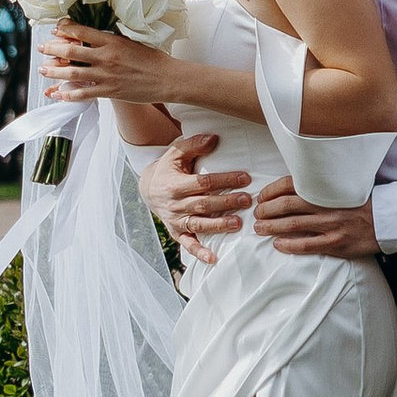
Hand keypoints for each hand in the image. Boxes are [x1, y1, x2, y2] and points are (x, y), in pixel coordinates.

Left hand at [41, 22, 184, 104]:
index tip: (56, 28)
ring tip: (43, 70)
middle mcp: (106, 57)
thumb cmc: (152, 59)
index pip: (81, 31)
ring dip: (54, 72)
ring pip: (72, 73)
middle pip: (71, 51)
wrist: (166, 78)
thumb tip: (96, 35)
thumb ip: (112, 39)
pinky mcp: (109, 91)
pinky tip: (58, 94)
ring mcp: (106, 75)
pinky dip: (68, 94)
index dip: (65, 29)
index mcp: (111, 41)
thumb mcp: (131, 41)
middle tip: (42, 48)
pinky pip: (83, 93)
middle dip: (52, 49)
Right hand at [141, 124, 250, 265]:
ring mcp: (175, 221)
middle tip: (247, 201)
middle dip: (226, 203)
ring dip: (218, 226)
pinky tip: (213, 258)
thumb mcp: (177, 152)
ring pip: (198, 225)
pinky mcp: (176, 232)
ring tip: (237, 224)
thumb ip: (194, 144)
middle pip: (203, 204)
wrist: (148, 188)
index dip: (224, 180)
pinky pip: (187, 245)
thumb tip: (215, 138)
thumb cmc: (169, 168)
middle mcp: (175, 204)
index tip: (245, 178)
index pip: (203, 183)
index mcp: (175, 184)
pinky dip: (199, 253)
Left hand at [254, 181, 384, 262]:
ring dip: (272, 226)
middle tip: (257, 213)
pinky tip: (277, 244)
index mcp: (326, 188)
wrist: (387, 220)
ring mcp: (330, 225)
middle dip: (267, 209)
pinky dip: (289, 245)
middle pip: (287, 205)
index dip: (272, 190)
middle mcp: (326, 205)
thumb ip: (322, 185)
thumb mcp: (343, 187)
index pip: (291, 184)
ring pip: (293, 225)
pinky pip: (306, 245)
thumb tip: (296, 183)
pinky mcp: (335, 243)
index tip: (262, 196)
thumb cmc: (363, 202)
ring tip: (259, 228)